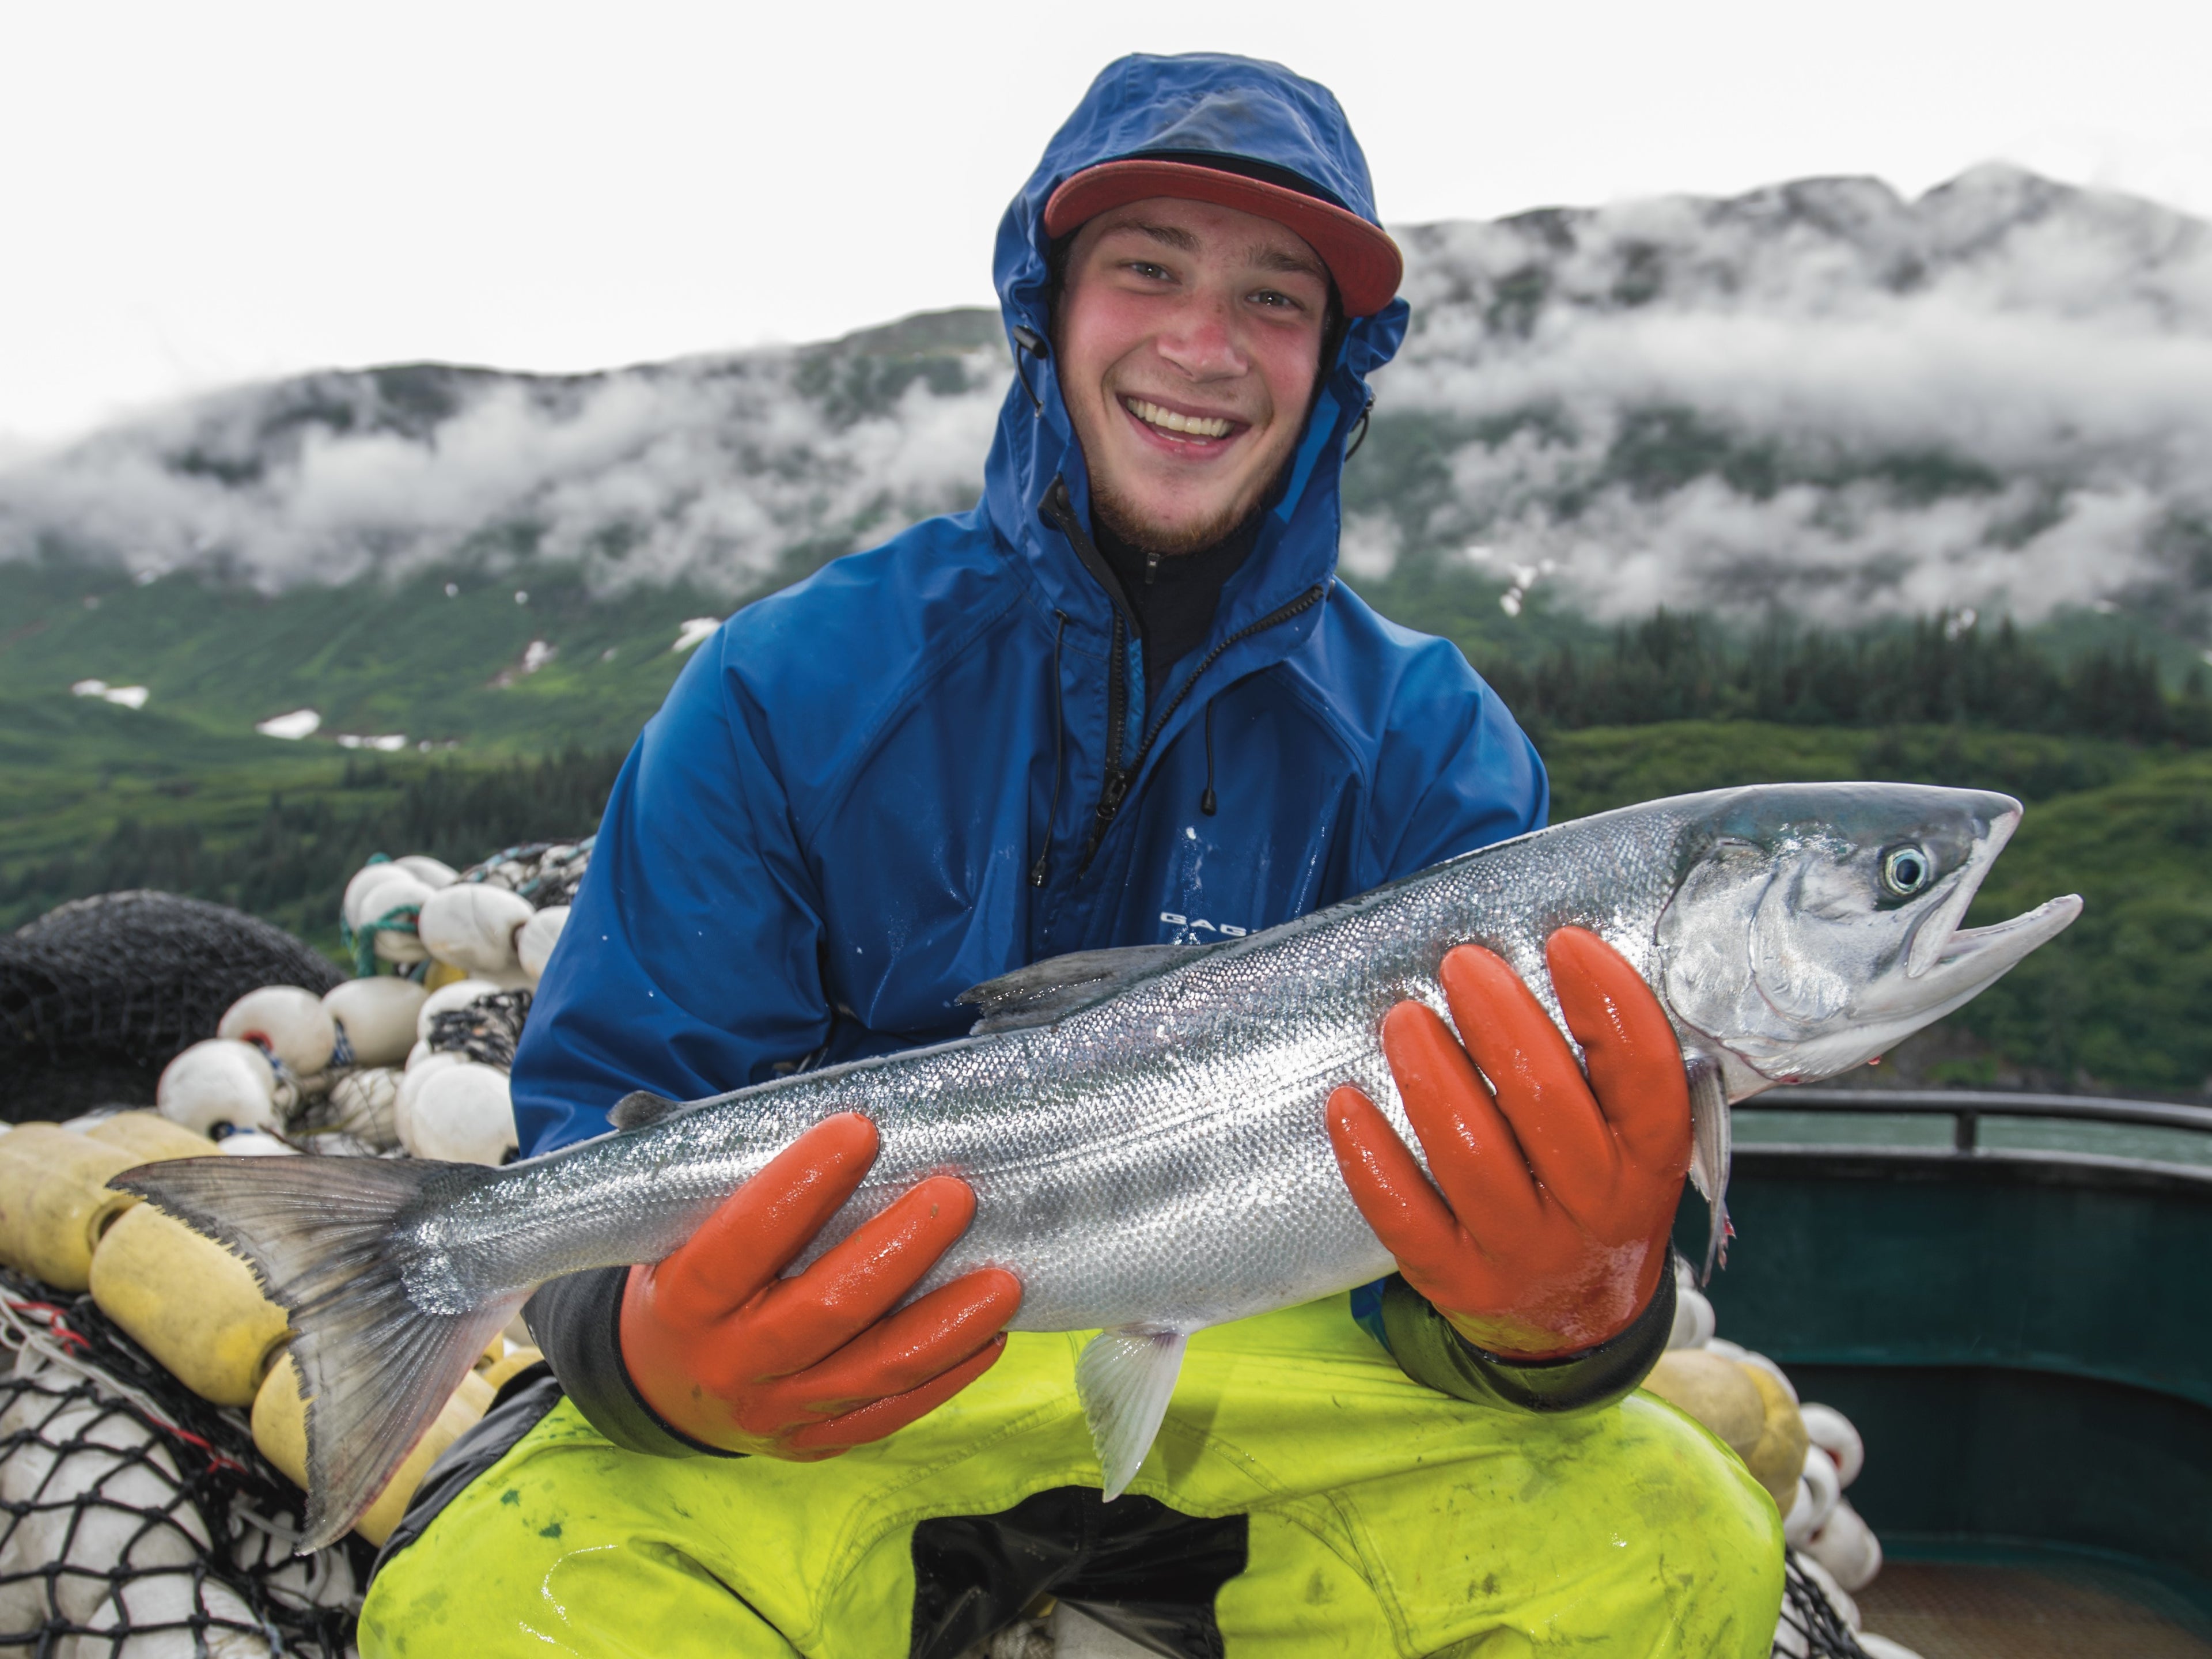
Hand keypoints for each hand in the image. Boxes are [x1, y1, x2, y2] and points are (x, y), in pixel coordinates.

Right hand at [620, 1112, 1021, 1456]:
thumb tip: (814, 1111)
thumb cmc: (683, 1280)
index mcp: (686, 1300)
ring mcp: (777, 1411)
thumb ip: (725, 1179)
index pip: (746, 1239)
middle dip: (899, 1249)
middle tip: (955, 1194)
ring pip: (874, 1370)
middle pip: (827, 1309)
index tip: (860, 1130)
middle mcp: (732, 1363)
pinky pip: (889, 1413)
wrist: (658, 1388)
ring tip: (1004, 1282)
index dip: (802, 1185)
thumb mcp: (674, 1231)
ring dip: (946, 1325)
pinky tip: (990, 1337)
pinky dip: (946, 1377)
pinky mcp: (814, 1442)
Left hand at [1327, 928, 1690, 1359]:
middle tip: (1462, 964)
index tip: (1564, 942)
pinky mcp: (1457, 1281)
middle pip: (1548, 1105)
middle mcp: (1595, 1211)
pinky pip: (1405, 1216)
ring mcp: (1524, 1252)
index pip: (1645, 1077)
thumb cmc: (1592, 1199)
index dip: (1609, 1002)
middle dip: (1499, 1021)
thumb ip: (1608, 1073)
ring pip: (1472, 1156)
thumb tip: (1552, 957)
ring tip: (1404, 1018)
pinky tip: (1346, 1101)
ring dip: (1431, 1075)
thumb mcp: (1631, 1146)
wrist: (1576, 1325)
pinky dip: (1371, 1156)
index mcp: (1649, 1164)